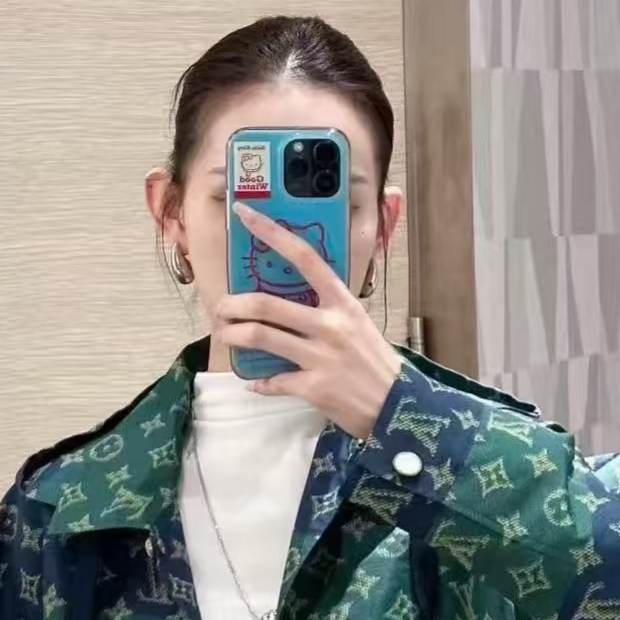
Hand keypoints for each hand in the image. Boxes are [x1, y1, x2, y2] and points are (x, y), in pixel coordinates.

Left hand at [217, 203, 401, 442]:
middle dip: (234, 304)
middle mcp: (330, 325)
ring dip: (233, 335)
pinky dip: (260, 382)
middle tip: (221, 307)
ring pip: (261, 337)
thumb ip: (330, 309)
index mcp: (343, 302)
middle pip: (267, 304)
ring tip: (225, 335)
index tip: (244, 214)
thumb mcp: (359, 324)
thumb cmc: (375, 362)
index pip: (304, 257)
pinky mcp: (313, 387)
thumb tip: (296, 298)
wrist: (398, 405)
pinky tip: (254, 382)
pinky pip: (273, 381)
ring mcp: (320, 357)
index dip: (271, 232)